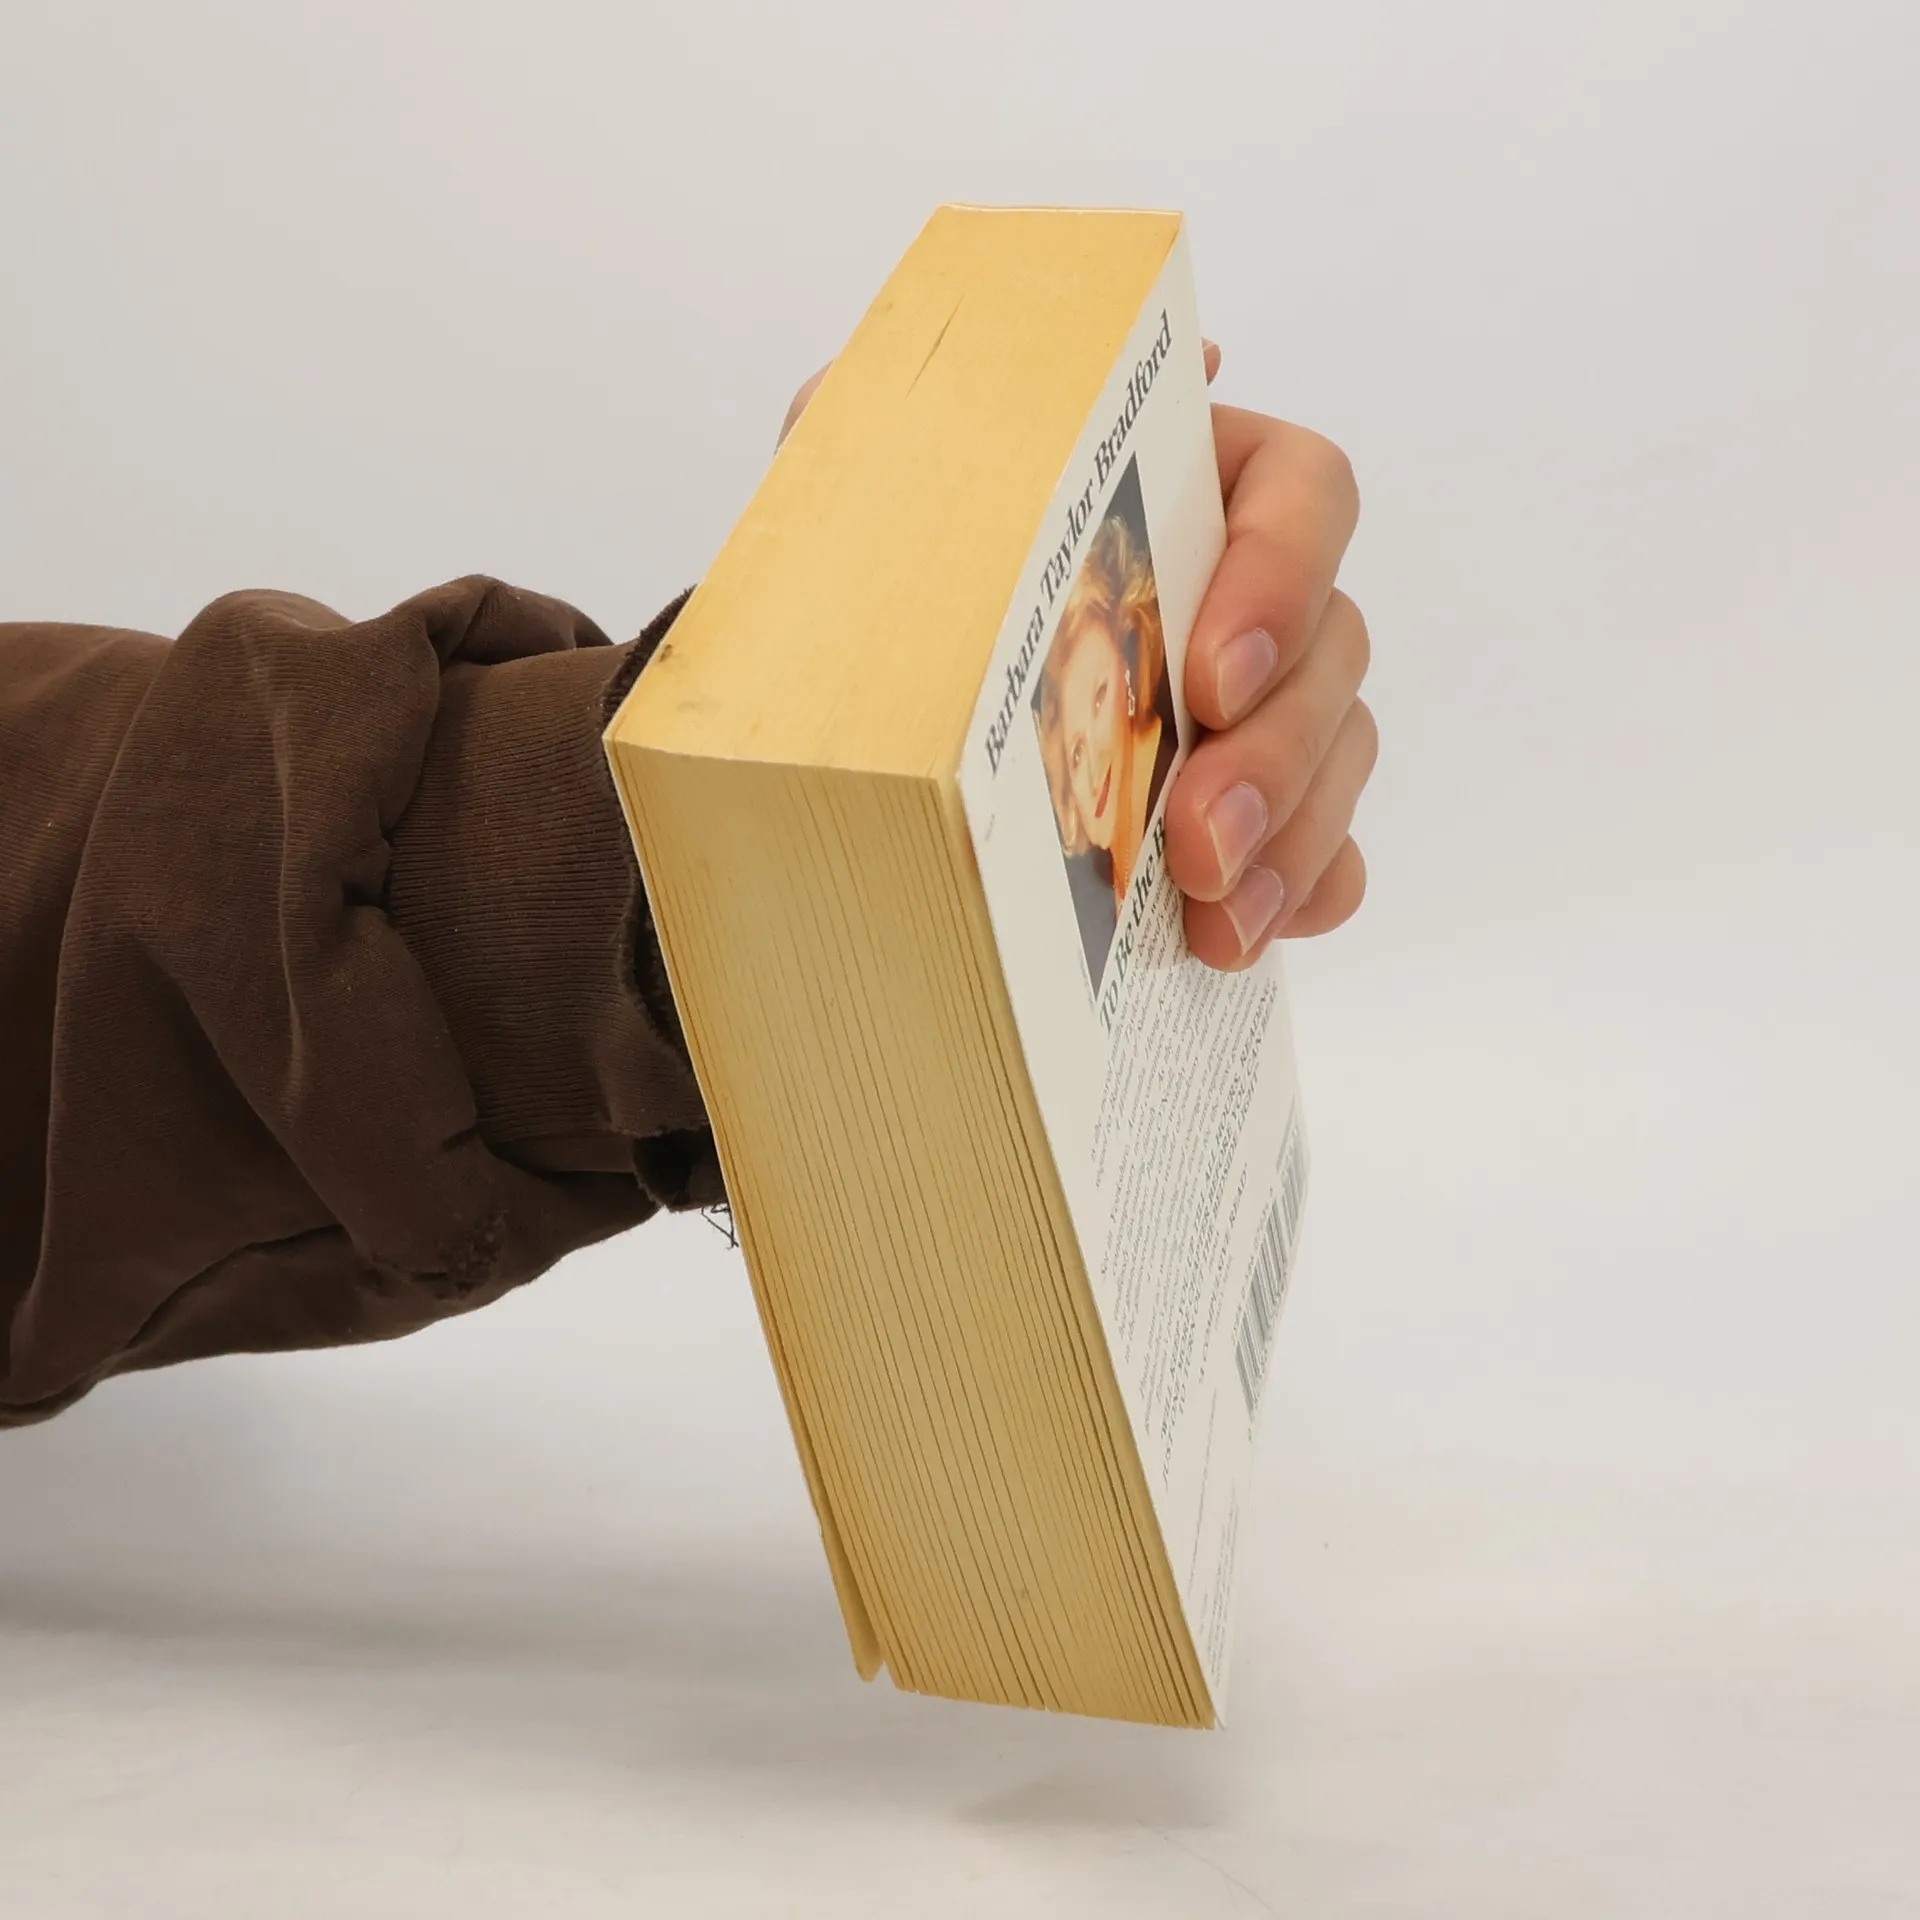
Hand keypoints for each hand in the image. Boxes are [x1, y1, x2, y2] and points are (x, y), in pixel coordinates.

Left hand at [778, 346, 1376, 967]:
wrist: (852, 692)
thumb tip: (1040, 371)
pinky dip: (1304, 892)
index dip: (1283, 579)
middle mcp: (1243, 586)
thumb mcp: (876, 464)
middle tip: (1197, 842)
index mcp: (1187, 479)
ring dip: (1291, 840)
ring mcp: (1259, 705)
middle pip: (1335, 647)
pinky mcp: (1251, 809)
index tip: (1206, 678)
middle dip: (1276, 754)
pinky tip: (1240, 936)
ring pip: (1340, 755)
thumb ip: (931, 406)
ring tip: (1213, 917)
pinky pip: (1326, 850)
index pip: (1304, 492)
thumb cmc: (884, 565)